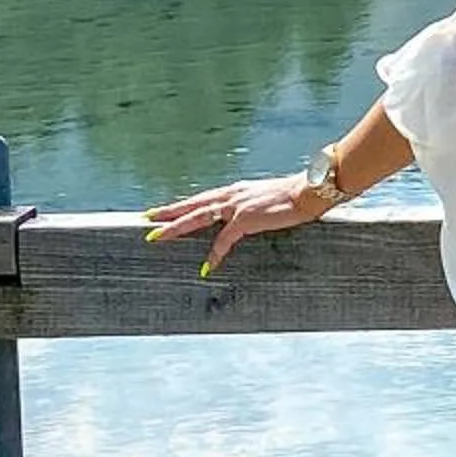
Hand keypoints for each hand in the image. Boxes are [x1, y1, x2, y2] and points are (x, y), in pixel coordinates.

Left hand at [144, 173, 331, 277]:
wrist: (309, 191)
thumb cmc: (295, 195)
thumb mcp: (268, 200)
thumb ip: (254, 207)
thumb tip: (253, 216)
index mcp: (236, 190)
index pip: (202, 198)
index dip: (182, 205)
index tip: (164, 210)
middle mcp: (232, 195)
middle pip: (192, 204)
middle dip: (168, 212)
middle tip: (146, 218)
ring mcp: (236, 206)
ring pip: (198, 217)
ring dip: (176, 227)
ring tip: (157, 235)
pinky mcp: (245, 219)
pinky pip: (224, 240)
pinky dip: (215, 253)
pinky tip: (208, 266)